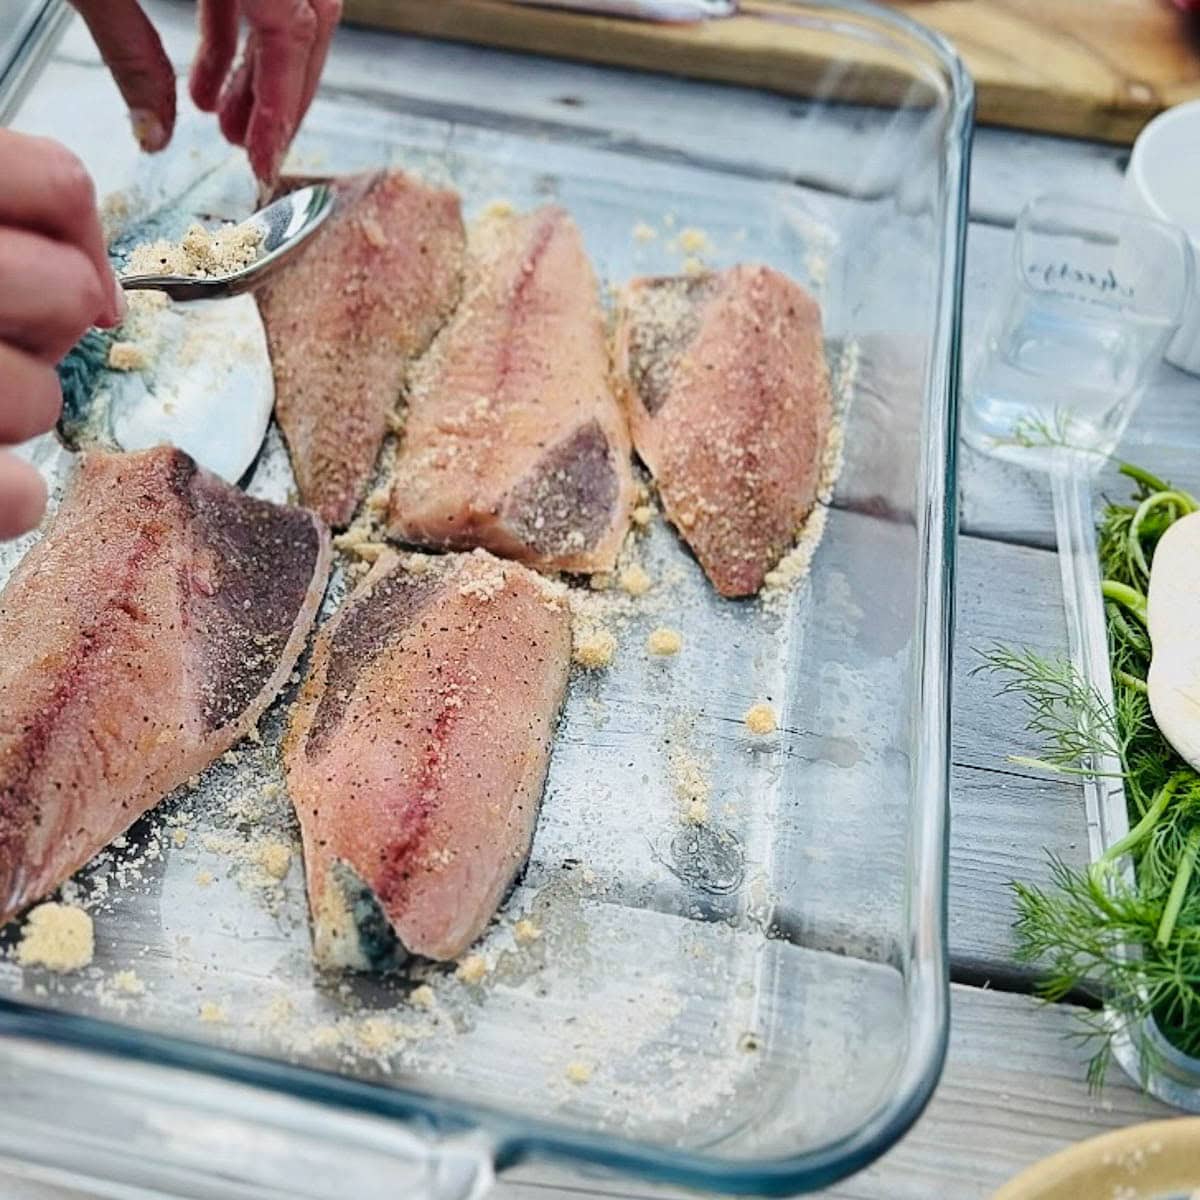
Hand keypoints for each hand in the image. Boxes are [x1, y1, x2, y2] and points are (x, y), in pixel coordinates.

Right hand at [0, 132, 123, 537]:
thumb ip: (9, 221)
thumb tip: (96, 292)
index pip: (55, 180)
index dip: (80, 231)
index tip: (77, 275)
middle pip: (67, 292)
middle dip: (52, 323)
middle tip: (5, 334)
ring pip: (39, 397)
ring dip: (15, 405)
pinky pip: (17, 497)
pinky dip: (6, 496)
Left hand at [69, 0, 341, 185]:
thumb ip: (128, 50)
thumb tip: (154, 131)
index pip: (291, 30)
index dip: (283, 105)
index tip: (268, 162)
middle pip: (306, 21)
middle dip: (284, 97)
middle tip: (259, 152)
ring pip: (284, 6)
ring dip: (258, 70)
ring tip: (226, 127)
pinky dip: (232, 33)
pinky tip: (204, 82)